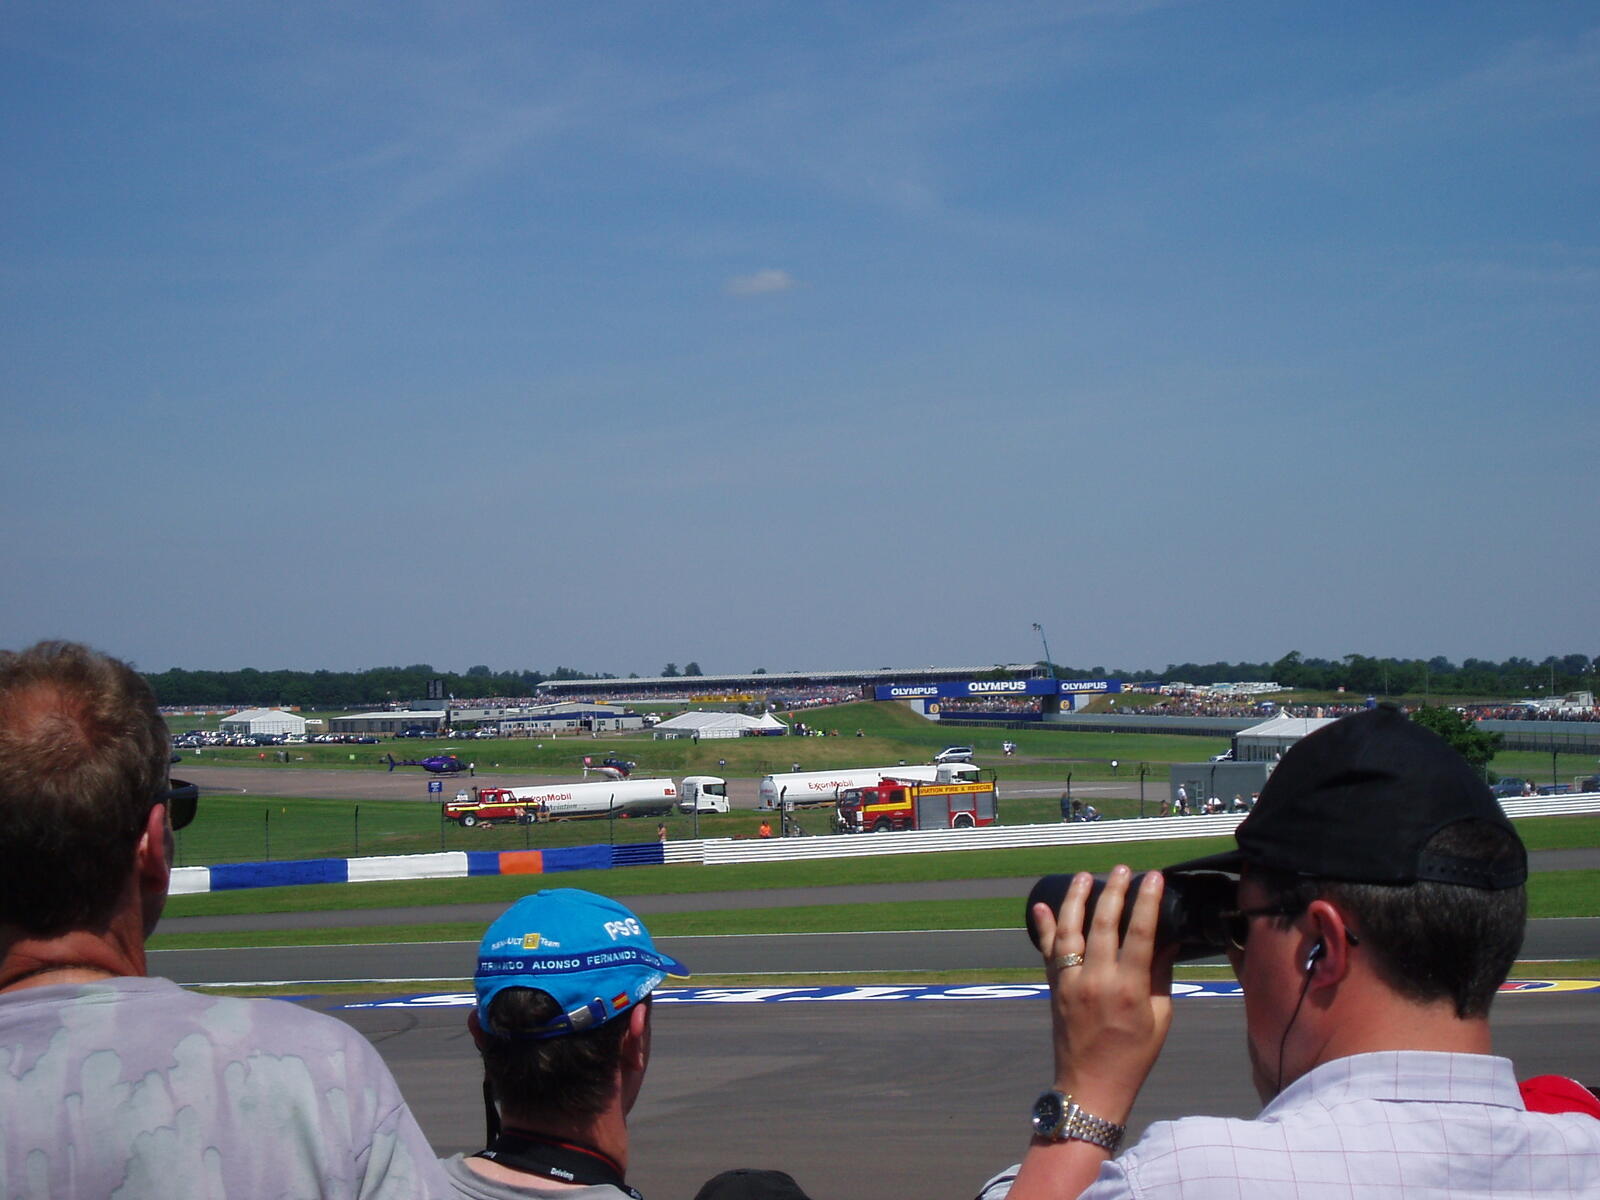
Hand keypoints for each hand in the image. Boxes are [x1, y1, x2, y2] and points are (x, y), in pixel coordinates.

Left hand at [1032, 866, 1174, 1121]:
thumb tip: (1167, 939)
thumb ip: (1160, 975)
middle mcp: (1096, 981)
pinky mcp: (1054, 987)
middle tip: (1122, 869)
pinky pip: (1048, 950)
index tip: (1153, 877)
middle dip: (1113, 891)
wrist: (1091, 1085)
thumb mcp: (1159, 1018)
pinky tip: (1042, 905)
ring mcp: (1071, 982)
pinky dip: (1044, 927)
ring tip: (1085, 876)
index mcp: (1129, 989)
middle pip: (1102, 924)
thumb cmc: (1133, 1055)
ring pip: (1070, 930)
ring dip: (1076, 899)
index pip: (1139, 933)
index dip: (1147, 901)